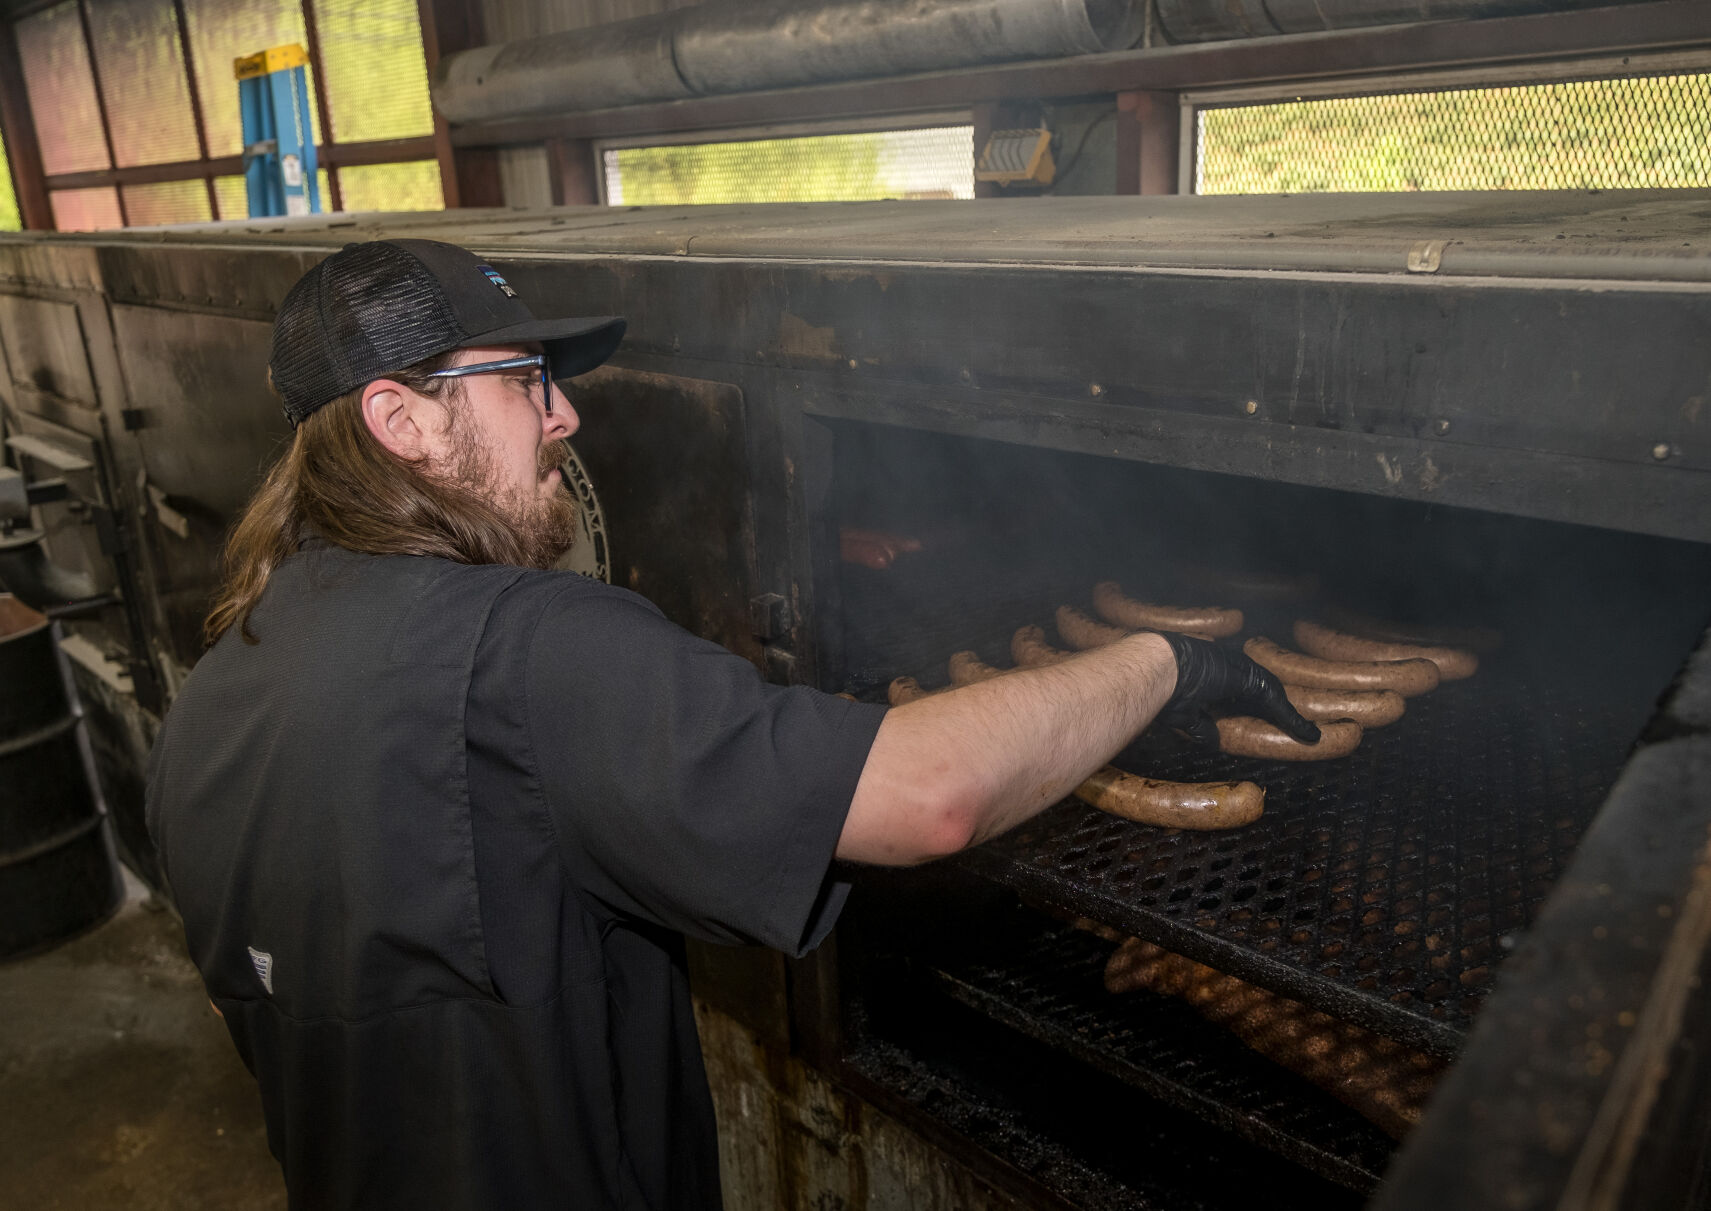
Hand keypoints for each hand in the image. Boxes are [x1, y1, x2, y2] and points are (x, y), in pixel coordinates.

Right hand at [1154, 633, 1320, 747]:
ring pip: (1274, 695)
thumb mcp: (1184, 714)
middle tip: (1298, 729)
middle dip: (1279, 710)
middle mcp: (1231, 668)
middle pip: (1263, 692)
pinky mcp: (1253, 680)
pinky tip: (1308, 734)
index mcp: (1214, 676)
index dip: (1255, 709)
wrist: (1159, 668)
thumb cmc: (1162, 689)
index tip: (1266, 724)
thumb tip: (1213, 742)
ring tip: (1309, 733)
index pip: (1242, 694)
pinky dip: (1293, 720)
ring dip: (1290, 716)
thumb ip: (1201, 727)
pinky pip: (1277, 704)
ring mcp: (1243, 670)